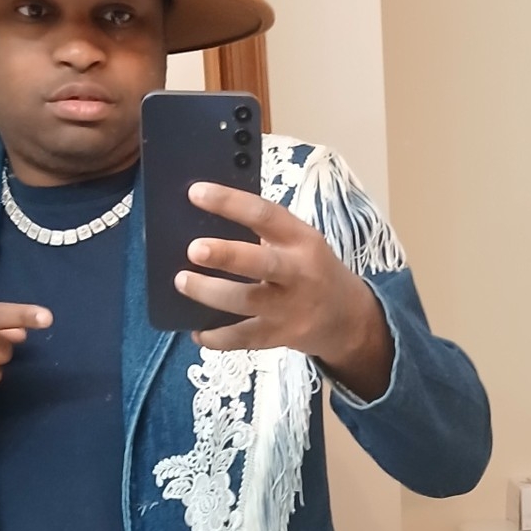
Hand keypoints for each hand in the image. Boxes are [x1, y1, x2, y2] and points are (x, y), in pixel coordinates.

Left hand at [176, 183, 393, 399]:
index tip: (196, 192)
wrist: (348, 318)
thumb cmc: (311, 270)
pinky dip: (218, 338)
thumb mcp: (299, 244)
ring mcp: (291, 307)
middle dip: (225, 256)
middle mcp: (299, 272)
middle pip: (261, 263)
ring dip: (210, 293)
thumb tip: (203, 224)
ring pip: (247, 301)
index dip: (230, 202)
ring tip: (182, 282)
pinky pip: (245, 338)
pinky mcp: (281, 336)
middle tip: (194, 250)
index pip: (265, 215)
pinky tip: (198, 332)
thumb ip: (265, 235)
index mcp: (302, 239)